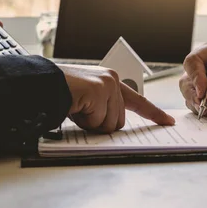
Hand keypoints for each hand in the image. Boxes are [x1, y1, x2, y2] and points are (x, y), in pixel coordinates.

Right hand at [58, 64, 174, 132]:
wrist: (39, 85)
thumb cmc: (58, 94)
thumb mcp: (86, 102)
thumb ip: (103, 109)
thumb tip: (112, 127)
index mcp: (109, 81)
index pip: (136, 101)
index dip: (153, 113)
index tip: (167, 122)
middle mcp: (112, 80)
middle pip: (118, 122)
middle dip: (98, 125)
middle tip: (79, 112)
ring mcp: (108, 84)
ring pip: (110, 125)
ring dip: (90, 124)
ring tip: (74, 108)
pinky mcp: (100, 90)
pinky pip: (99, 122)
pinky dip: (84, 121)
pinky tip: (73, 106)